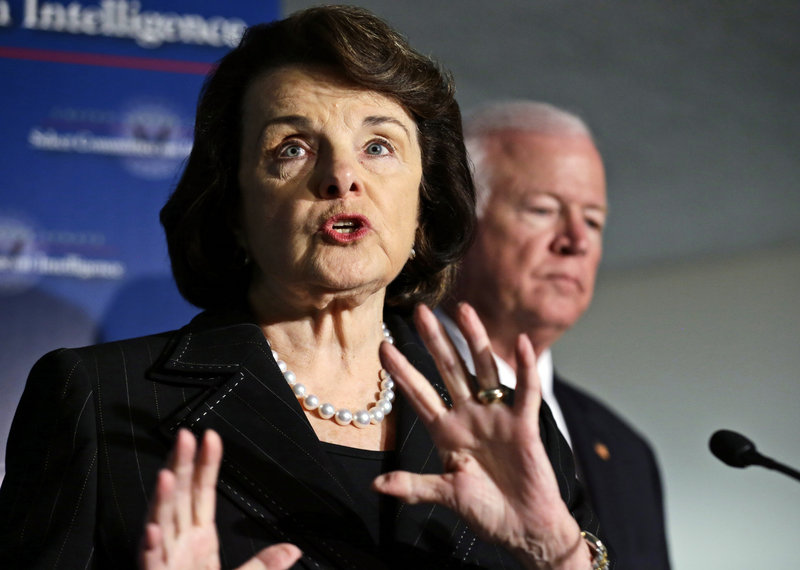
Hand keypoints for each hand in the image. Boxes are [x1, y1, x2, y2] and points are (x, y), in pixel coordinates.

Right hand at [139, 429, 301, 569]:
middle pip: (179, 498)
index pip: (202, 493)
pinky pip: (152, 563)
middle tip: (184, 436)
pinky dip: (152, 547)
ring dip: (161, 501)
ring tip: (166, 475)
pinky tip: (155, 530)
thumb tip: (293, 549)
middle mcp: (178, 544)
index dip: (206, 464)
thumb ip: (263, 566)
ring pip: (160, 525)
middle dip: (180, 466)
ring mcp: (165, 562)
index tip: (210, 436)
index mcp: (198, 539)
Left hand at [374, 303, 589, 568]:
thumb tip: (375, 484)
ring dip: (475, 340)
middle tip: (421, 310)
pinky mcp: (524, 424)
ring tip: (463, 310)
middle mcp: (469, 416)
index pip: (419, 394)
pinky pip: (525, 391)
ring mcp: (496, 417)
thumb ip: (414, 486)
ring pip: (483, 369)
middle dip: (435, 341)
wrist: (524, 527)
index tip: (383, 346)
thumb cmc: (486, 512)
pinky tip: (519, 343)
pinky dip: (525, 368)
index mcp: (446, 431)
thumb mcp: (446, 495)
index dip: (402, 372)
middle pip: (449, 370)